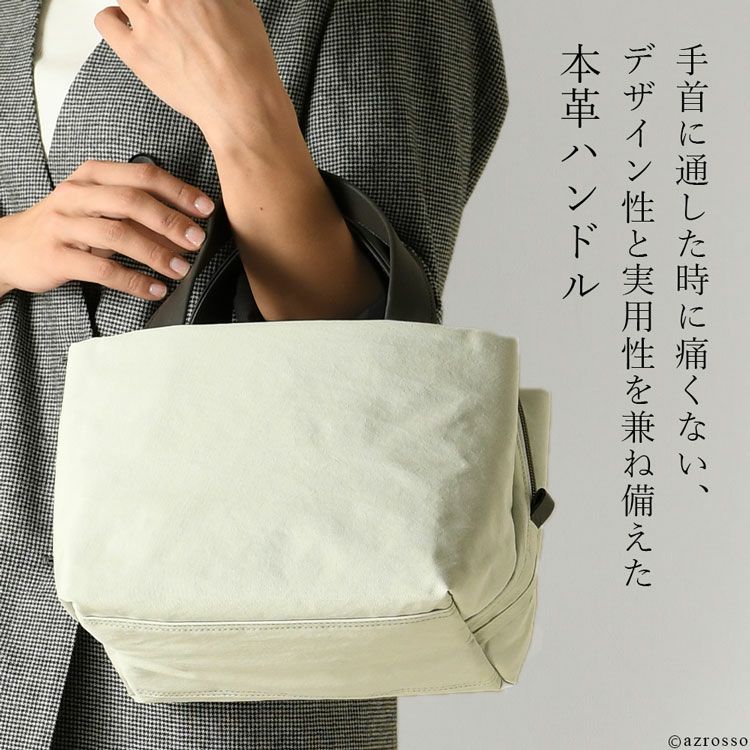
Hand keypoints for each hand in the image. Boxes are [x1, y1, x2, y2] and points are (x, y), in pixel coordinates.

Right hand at [0, 159, 215, 300]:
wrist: (9, 246)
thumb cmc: (65, 226)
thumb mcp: (100, 211)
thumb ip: (139, 216)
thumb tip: (186, 230)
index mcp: (93, 176)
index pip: (143, 176)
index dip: (178, 191)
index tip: (205, 208)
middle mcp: (77, 195)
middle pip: (132, 201)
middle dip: (171, 221)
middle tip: (197, 239)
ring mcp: (64, 225)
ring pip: (118, 234)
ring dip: (156, 254)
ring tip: (180, 269)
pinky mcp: (57, 256)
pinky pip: (103, 270)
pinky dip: (134, 281)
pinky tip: (155, 289)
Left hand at [94, 0, 288, 135]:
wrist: (241, 105)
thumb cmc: (249, 65)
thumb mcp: (245, 9)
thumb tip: (211, 2)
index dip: (183, 3)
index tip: (185, 8)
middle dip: (164, 6)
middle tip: (171, 16)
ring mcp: (148, 23)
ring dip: (141, 5)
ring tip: (152, 19)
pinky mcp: (135, 51)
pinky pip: (105, 21)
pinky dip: (111, 17)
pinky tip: (124, 22)